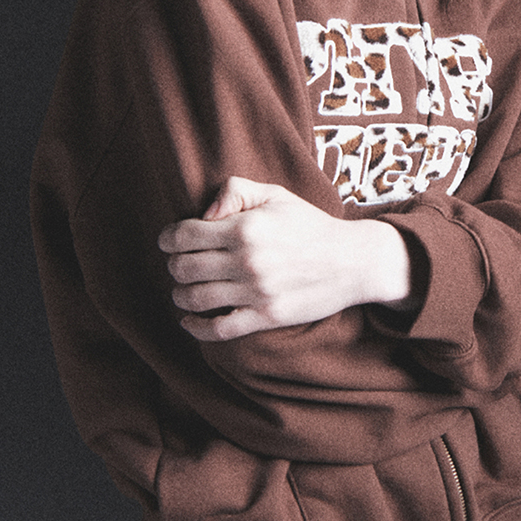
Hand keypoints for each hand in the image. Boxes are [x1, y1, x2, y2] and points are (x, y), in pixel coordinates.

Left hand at [158, 176, 412, 341]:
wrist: (352, 261)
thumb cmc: (310, 225)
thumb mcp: (275, 194)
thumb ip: (235, 191)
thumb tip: (205, 215)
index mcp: (245, 228)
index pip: (185, 235)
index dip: (169, 238)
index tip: (168, 241)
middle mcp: (247, 261)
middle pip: (184, 268)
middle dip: (174, 265)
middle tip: (179, 264)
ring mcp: (256, 292)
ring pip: (195, 299)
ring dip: (181, 294)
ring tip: (184, 289)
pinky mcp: (266, 317)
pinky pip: (219, 329)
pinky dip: (196, 328)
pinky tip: (190, 321)